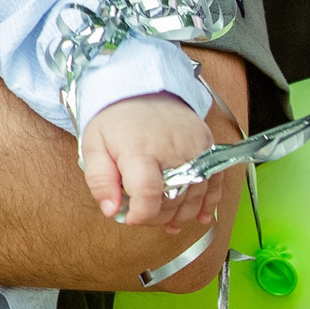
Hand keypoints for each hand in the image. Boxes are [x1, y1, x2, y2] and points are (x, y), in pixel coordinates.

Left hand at [80, 93, 215, 227]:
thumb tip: (111, 210)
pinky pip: (215, 182)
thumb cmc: (118, 119)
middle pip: (173, 200)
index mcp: (140, 149)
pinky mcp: (208, 147)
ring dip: (180, 215)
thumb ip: (99, 180)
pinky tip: (198, 216)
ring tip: (165, 219)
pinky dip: (208, 203)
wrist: (144, 88)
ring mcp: (195, 148)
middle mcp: (172, 150)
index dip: (141, 215)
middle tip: (142, 212)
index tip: (131, 217)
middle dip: (156, 217)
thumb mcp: (94, 145)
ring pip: (195, 196)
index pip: (148, 193)